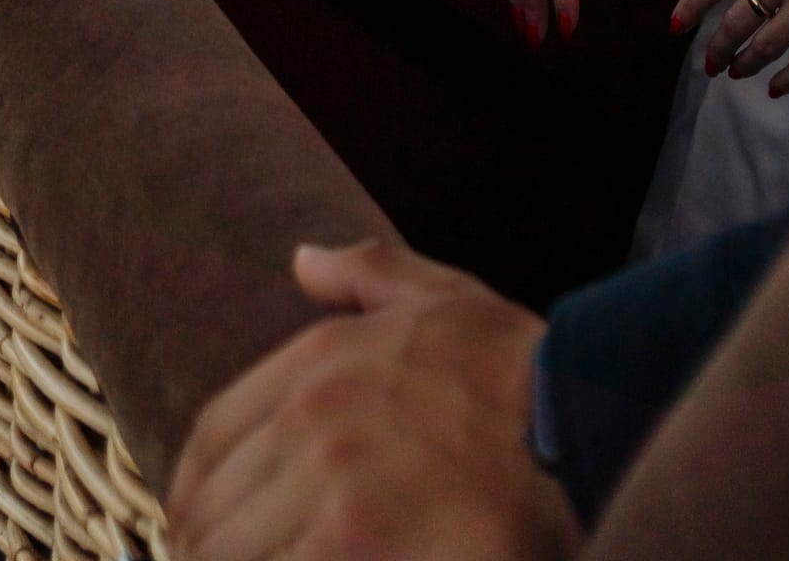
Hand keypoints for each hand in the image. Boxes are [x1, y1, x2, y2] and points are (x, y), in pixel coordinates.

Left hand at [167, 237, 580, 560]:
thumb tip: (300, 258)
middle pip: (210, 519)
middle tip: (258, 558)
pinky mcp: (353, 551)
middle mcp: (311, 421)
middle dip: (217, 554)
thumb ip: (367, 275)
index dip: (198, 497)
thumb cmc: (522, 372)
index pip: (208, 442)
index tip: (210, 531)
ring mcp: (332, 493)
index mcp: (319, 363)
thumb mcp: (444, 301)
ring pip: (234, 559)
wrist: (590, 424)